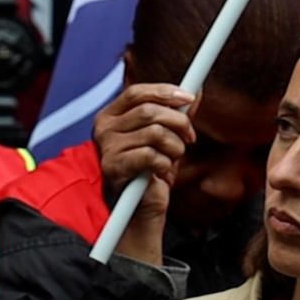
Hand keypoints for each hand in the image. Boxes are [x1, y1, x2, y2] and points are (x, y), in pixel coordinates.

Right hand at [94, 83, 194, 262]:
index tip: (189, 98)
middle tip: (189, 138)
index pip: (137, 92)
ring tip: (172, 159)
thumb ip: (176, 114)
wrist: (139, 207)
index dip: (165, 92)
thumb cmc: (149, 171)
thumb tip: (195, 92)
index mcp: (111, 116)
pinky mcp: (114, 168)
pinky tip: (161, 172)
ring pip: (155, 133)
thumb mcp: (164, 136)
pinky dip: (165, 164)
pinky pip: (152, 156)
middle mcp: (103, 129)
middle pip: (149, 111)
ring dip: (174, 147)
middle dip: (179, 123)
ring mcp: (106, 148)